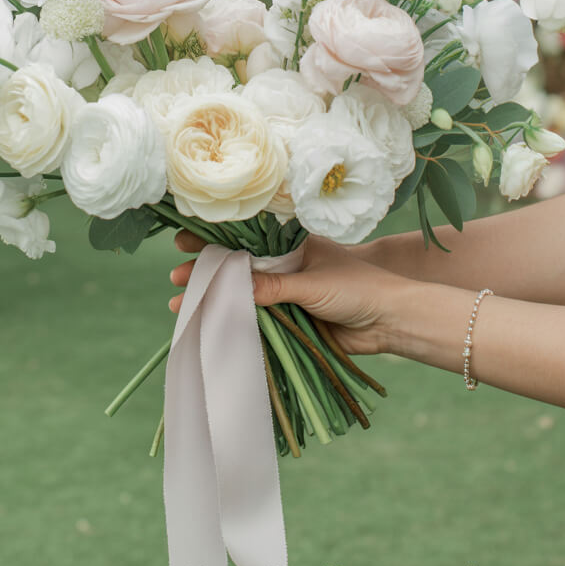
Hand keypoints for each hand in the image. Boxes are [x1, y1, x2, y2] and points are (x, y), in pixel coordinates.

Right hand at [169, 230, 413, 355]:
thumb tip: (231, 286)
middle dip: (205, 272)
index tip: (183, 241)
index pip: (245, 238)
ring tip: (179, 307)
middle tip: (174, 277)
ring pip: (241, 296)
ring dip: (212, 300)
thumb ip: (274, 287)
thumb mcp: (312, 283)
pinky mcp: (289, 321)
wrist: (390, 321)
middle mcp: (284, 267)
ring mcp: (284, 295)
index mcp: (291, 245)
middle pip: (236, 268)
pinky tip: (206, 327)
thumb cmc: (358, 288)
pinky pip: (255, 321)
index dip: (213, 239)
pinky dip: (231, 323)